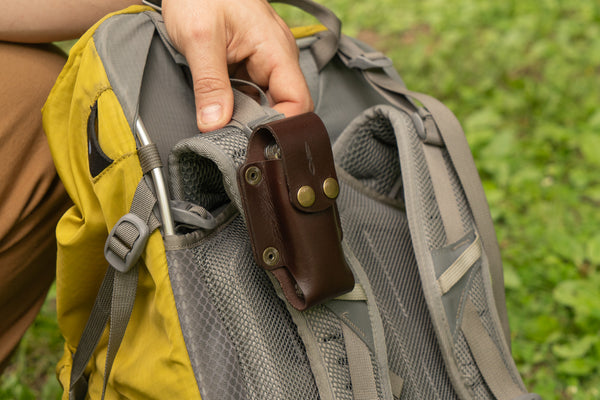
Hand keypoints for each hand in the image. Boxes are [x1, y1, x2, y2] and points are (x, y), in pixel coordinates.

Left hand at [162, 0, 312, 131]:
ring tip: (225, 131)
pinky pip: (250, 94)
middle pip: (284, 107)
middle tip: (235, 143)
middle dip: (262, 128)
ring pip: (265, 103)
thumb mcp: (199, 37)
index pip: (298, 101)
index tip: (256, 143)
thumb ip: (209, 83)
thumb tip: (215, 124)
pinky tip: (221, 114)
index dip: (282, 127)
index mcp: (276, 50)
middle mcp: (276, 58)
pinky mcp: (248, 64)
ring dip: (247, 119)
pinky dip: (237, 107)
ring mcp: (263, 62)